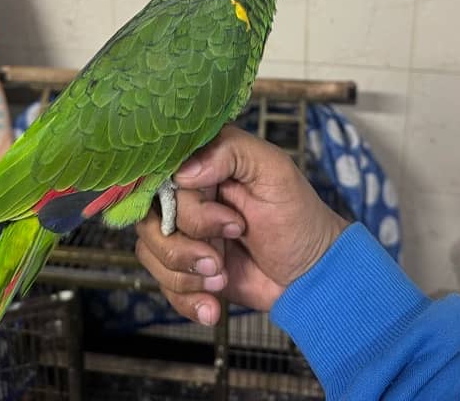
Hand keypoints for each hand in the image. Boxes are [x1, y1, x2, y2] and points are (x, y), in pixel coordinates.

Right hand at [135, 125, 348, 325]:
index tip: (224, 221)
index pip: (164, 175)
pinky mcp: (185, 266)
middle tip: (222, 256)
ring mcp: (183, 231)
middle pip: (151, 218)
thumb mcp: (274, 170)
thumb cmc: (298, 215)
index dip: (186, 205)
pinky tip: (213, 306)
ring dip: (186, 275)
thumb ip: (231, 152)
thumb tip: (183, 172)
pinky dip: (187, 299)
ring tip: (222, 276)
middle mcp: (187, 194)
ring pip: (150, 251)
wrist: (309, 274)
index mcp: (204, 162)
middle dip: (187, 247)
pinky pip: (162, 283)